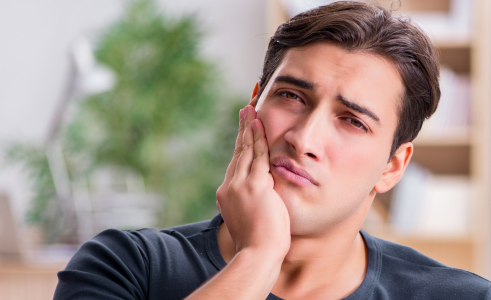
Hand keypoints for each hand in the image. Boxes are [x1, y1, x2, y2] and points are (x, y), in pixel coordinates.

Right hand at [216, 105, 290, 259]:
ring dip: (249, 127)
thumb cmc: (260, 244)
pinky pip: (257, 155)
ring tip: (251, 108)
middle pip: (238, 152)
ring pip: (245, 150)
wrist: (257, 254)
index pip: (236, 163)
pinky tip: (259, 123)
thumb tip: (263, 196)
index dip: (241, 145)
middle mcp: (229, 186)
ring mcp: (240, 185)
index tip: (245, 130)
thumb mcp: (252, 218)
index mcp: (227, 195)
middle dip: (243, 130)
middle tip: (246, 109)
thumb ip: (254, 203)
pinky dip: (258, 137)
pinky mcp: (253, 186)